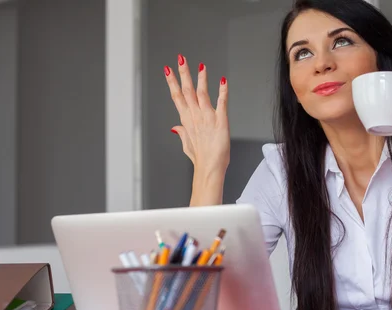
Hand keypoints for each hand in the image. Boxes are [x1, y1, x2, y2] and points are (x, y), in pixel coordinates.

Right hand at [164, 55, 229, 174]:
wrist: (209, 169)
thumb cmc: (200, 159)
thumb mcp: (187, 145)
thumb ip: (181, 133)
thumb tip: (174, 128)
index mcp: (186, 121)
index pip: (177, 97)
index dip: (172, 83)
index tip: (168, 70)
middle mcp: (195, 117)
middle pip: (187, 91)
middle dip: (183, 74)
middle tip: (180, 58)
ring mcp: (207, 118)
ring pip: (202, 94)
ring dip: (201, 79)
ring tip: (200, 66)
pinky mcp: (221, 122)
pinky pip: (222, 103)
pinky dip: (222, 91)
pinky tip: (223, 81)